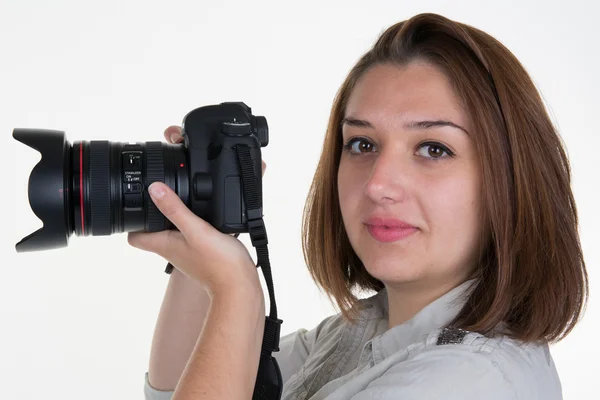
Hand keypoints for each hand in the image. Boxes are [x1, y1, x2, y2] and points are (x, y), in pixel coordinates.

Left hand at [127, 125, 266, 297]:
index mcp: (164, 245)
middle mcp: (173, 250)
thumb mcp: (196, 229)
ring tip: (182, 202)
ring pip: (172, 233)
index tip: (136, 205)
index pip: (134, 237)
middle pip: (153, 232)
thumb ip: (175, 209)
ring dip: (174, 219)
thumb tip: (154, 189)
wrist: (239, 285)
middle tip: (160, 197)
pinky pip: (190, 236)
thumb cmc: (218, 263)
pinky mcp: (202, 254)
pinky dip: (193, 225)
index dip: (131, 221)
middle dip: (153, 215)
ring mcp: (187, 253)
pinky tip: (205, 218)